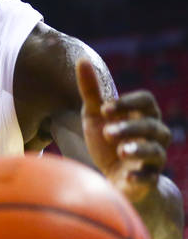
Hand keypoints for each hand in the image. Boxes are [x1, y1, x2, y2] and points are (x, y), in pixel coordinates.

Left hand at [77, 59, 170, 201]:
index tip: (105, 108)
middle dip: (129, 127)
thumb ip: (91, 91)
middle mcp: (153, 136)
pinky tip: (127, 176)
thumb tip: (82, 59)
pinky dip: (141, 176)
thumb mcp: (95, 116)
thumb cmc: (106, 142)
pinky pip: (151, 178)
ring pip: (156, 151)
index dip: (129, 102)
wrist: (113, 178)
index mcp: (142, 116)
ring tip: (121, 151)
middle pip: (152, 126)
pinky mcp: (147, 180)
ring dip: (139, 149)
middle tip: (106, 132)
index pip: (147, 102)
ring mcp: (152, 158)